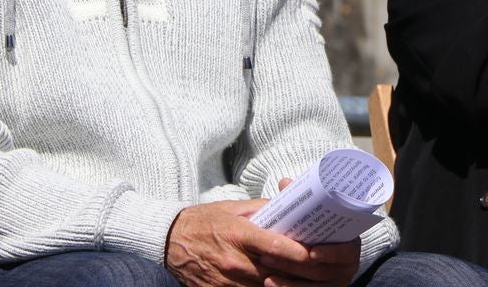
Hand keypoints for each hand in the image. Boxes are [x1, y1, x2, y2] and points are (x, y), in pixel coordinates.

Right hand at [166, 199, 358, 286]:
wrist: (169, 240)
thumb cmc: (203, 220)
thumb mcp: (232, 208)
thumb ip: (262, 210)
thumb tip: (288, 209)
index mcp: (237, 235)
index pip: (274, 246)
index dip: (298, 252)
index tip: (315, 252)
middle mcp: (233, 261)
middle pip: (275, 272)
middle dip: (298, 272)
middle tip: (319, 267)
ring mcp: (226, 282)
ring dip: (285, 284)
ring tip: (302, 279)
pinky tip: (276, 285)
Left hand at [257, 178, 359, 286]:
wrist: (319, 254)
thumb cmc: (314, 231)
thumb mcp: (311, 216)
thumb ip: (303, 201)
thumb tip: (285, 183)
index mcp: (350, 243)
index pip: (347, 250)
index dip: (331, 252)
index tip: (312, 252)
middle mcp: (348, 265)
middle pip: (323, 269)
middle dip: (296, 263)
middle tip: (271, 255)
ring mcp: (337, 281)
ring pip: (313, 283)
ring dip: (288, 278)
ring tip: (266, 270)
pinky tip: (269, 284)